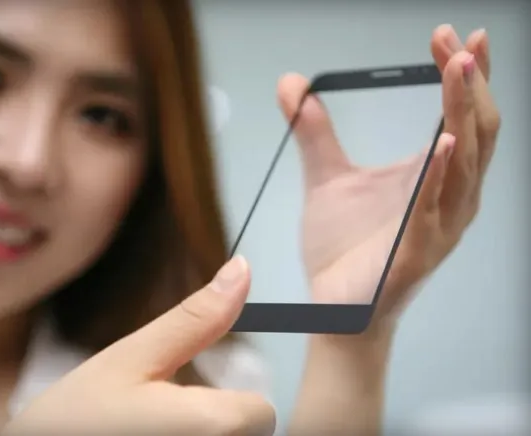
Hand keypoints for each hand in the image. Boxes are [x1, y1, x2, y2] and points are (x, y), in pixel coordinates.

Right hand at [3, 256, 274, 435]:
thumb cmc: (73, 416)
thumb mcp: (130, 357)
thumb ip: (194, 319)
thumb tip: (241, 270)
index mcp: (209, 426)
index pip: (261, 413)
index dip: (230, 402)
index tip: (186, 400)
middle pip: (249, 435)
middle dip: (216, 424)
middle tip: (159, 420)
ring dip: (203, 435)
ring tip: (151, 431)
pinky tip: (151, 435)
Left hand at [278, 25, 499, 331]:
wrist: (335, 304)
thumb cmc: (343, 247)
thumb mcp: (326, 177)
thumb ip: (314, 131)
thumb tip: (293, 83)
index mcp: (434, 176)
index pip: (463, 116)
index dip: (464, 76)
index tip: (453, 35)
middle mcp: (449, 197)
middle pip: (478, 130)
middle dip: (469, 81)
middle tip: (457, 40)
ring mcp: (439, 225)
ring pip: (469, 162)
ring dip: (464, 112)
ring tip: (458, 68)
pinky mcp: (419, 251)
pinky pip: (436, 208)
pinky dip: (442, 172)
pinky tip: (443, 140)